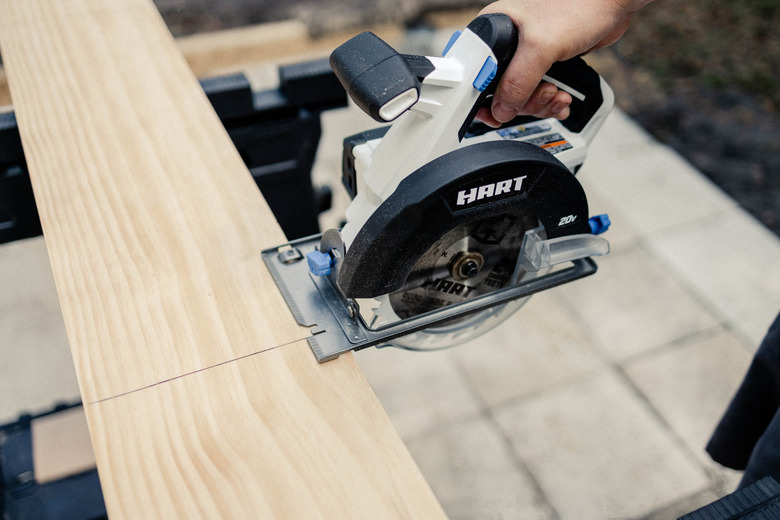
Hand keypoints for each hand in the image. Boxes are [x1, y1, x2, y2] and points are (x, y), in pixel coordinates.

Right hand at [477, 0, 649, 126]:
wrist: (612, 3)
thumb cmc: (579, 5)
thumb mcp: (541, 46)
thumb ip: (518, 81)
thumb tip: (501, 109)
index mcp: (493, 30)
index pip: (475, 74)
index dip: (482, 99)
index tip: (495, 115)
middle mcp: (506, 44)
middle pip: (499, 92)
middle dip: (524, 102)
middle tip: (543, 95)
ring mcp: (525, 56)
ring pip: (520, 97)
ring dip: (541, 104)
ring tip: (558, 96)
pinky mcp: (544, 64)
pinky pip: (537, 94)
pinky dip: (550, 103)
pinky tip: (561, 98)